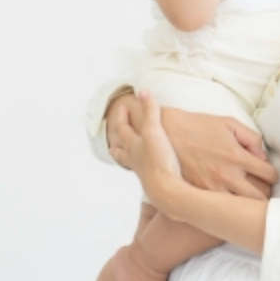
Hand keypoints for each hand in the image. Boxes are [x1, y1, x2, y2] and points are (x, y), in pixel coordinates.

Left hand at [113, 91, 182, 206]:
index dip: (121, 117)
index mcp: (132, 146)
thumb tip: (143, 91)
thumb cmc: (158, 159)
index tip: (121, 107)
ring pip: (130, 163)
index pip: (121, 129)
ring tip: (131, 155)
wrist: (166, 189)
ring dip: (129, 157)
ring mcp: (143, 172)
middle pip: (119, 152)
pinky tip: (151, 168)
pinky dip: (145, 168)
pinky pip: (145, 172)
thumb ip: (150, 110)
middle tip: (113, 140)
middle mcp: (134, 159)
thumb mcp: (154, 130)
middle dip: (116, 144)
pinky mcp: (154, 181)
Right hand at [163, 107, 277, 199]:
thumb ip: (252, 138)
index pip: (269, 175)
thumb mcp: (230, 123)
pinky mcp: (197, 195)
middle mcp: (226, 176)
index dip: (272, 175)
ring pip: (240, 209)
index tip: (268, 175)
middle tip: (261, 190)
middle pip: (259, 198)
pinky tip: (226, 203)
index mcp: (237, 156)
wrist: (166, 132)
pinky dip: (226, 208)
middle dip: (264, 195)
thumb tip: (262, 157)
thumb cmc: (199, 126)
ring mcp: (211, 189)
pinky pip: (218, 210)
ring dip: (246, 205)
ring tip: (245, 199)